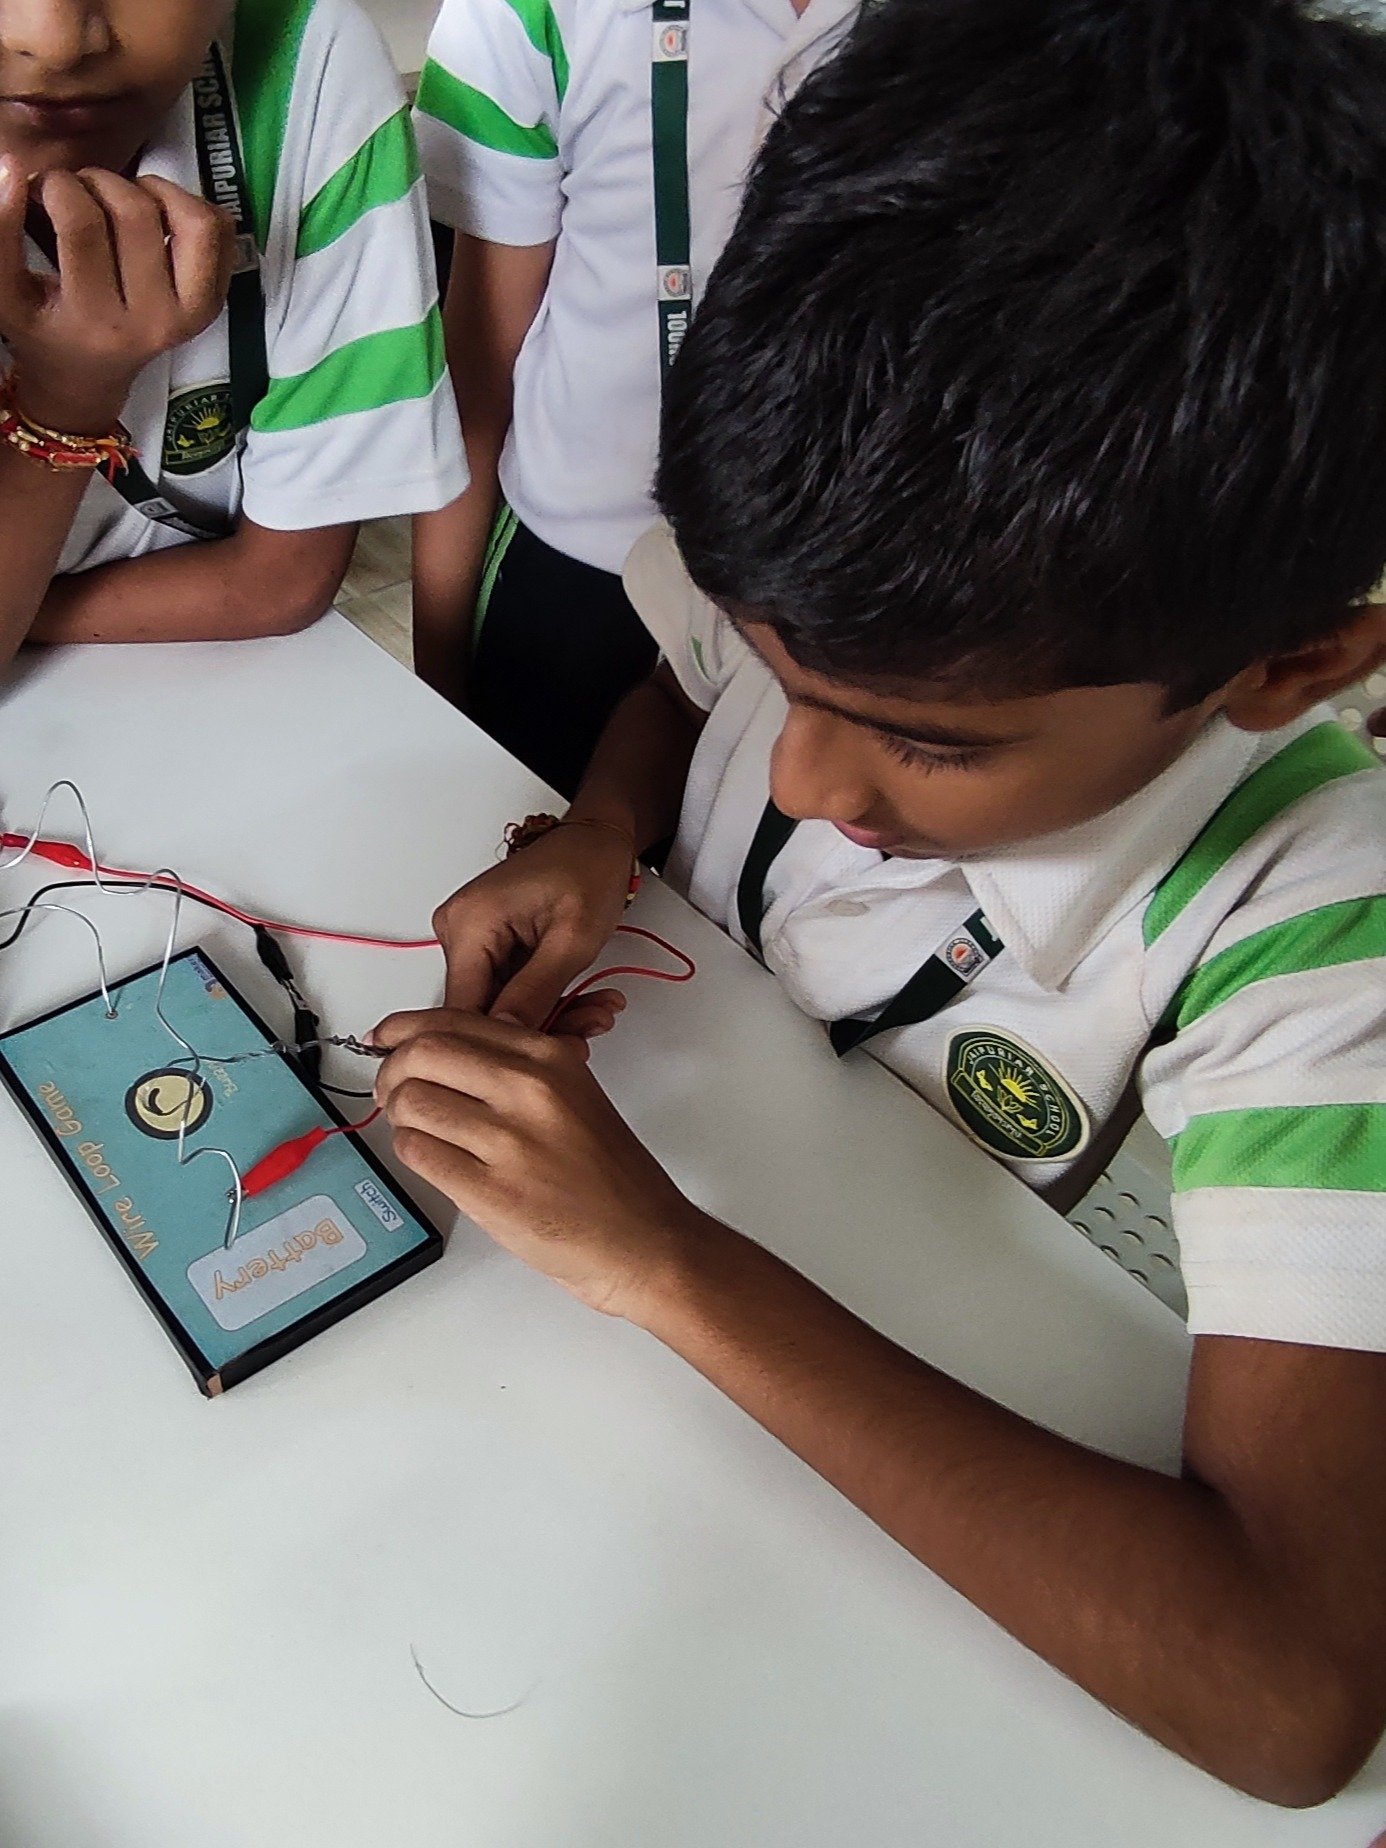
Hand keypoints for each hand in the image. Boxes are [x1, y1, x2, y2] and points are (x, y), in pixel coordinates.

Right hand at [0, 156, 234, 430]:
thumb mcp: (7, 291)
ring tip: (117, 199)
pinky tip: (155, 213)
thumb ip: (1, 231)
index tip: (40, 189)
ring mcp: (194, 313)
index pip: (82, 224)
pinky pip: (220, 230)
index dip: (56, 186)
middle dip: (96, 181)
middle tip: (76, 192)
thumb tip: (14, 167)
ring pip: (190, 218)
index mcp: (96, 321)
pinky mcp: (215, 300)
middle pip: (134, 212)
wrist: (88, 377)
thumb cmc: (42, 328)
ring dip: (150, 188)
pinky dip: (189, 204)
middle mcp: (154, 322)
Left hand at [374, 1008, 705, 1318]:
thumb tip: (436, 1052)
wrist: (642, 1240)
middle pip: (421, 1055)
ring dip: (400, 1117)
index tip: (385, 1038)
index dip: (403, 1029)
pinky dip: (412, 1152)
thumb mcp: (573, 1095)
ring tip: (422, 1131)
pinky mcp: (490, 1191)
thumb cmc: (609, 1176)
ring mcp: (508, 1141)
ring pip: (412, 1104)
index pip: (452, 1021)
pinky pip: (418, 1153)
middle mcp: (528, 1089)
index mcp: (548, 1057)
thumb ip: (513, 1067)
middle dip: (392, 1072)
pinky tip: (436, 1159)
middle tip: (393, 1091)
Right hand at [433, 823, 635, 1028]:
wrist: (595, 841)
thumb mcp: (572, 940)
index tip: (549, 1054)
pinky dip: (543, 1000)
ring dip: (548, 1016)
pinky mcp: (486, 945)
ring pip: (498, 1005)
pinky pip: (506, 989)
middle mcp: (457, 930)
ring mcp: (469, 939)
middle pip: (482, 1010)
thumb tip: (506, 1039)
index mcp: (468, 924)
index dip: (504, 1043)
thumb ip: (536, 993)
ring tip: (594, 1011)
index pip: (463, 1011)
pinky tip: (579, 1000)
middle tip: (587, 1030)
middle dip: (537, 1028)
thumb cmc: (587, 869)